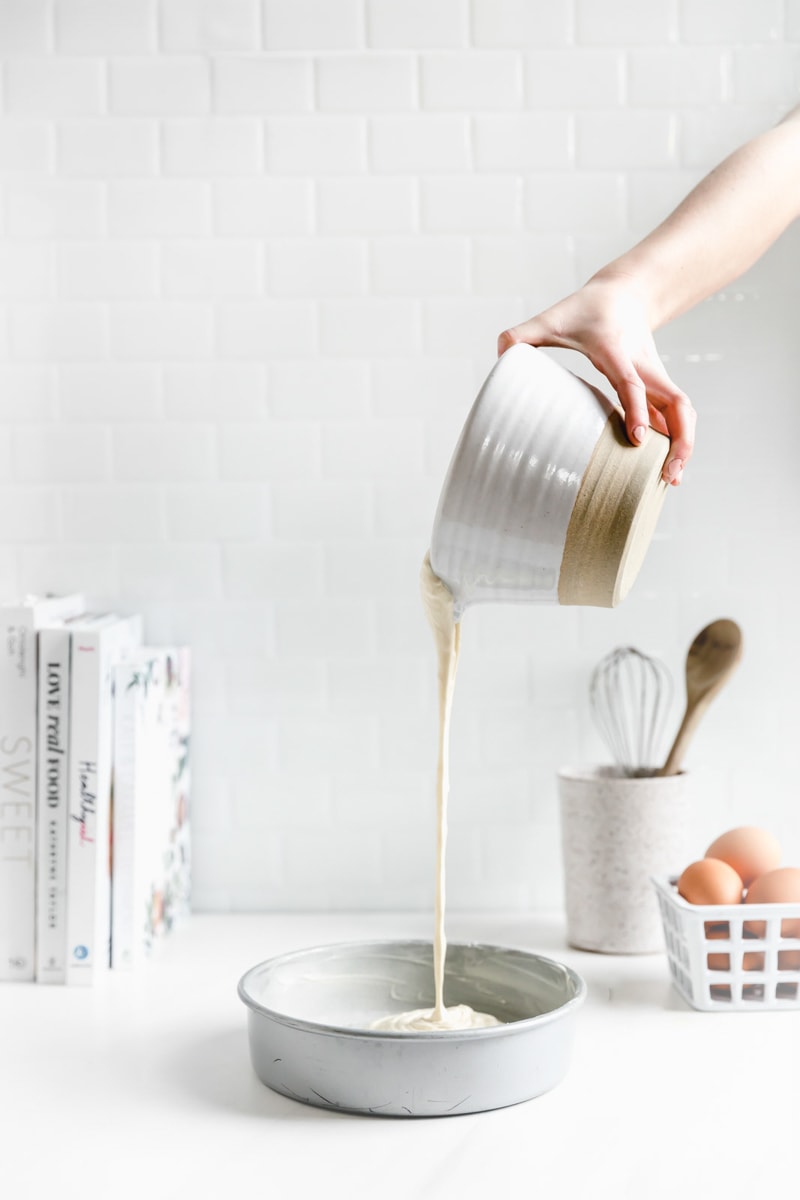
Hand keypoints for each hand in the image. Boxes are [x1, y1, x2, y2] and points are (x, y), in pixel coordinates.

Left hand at [497, 275, 694, 485]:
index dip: (636, 410)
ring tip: (671, 480)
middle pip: (676, 403)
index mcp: (617, 351)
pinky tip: (666, 468)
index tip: (637, 439)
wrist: (626, 294)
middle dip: (679, 439)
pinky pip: (674, 415)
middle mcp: (644, 366)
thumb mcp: (552, 318)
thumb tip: (501, 356)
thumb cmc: (585, 310)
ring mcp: (655, 377)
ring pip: (682, 411)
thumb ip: (522, 334)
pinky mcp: (658, 387)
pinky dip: (676, 440)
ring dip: (683, 444)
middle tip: (668, 475)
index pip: (631, 382)